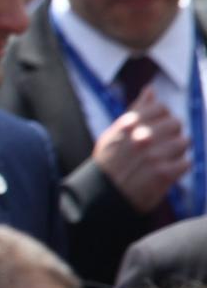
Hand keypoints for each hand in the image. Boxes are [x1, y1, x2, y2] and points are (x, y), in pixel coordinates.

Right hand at [92, 84, 191, 213]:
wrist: (102, 198)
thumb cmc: (109, 164)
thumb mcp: (114, 134)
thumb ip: (135, 111)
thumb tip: (150, 90)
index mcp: (128, 125)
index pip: (161, 109)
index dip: (163, 118)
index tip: (157, 129)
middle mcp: (141, 138)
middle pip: (176, 124)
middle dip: (172, 135)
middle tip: (161, 147)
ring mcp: (153, 156)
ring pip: (184, 143)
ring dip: (176, 152)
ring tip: (163, 160)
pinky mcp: (163, 174)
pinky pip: (185, 163)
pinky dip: (178, 169)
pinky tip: (165, 172)